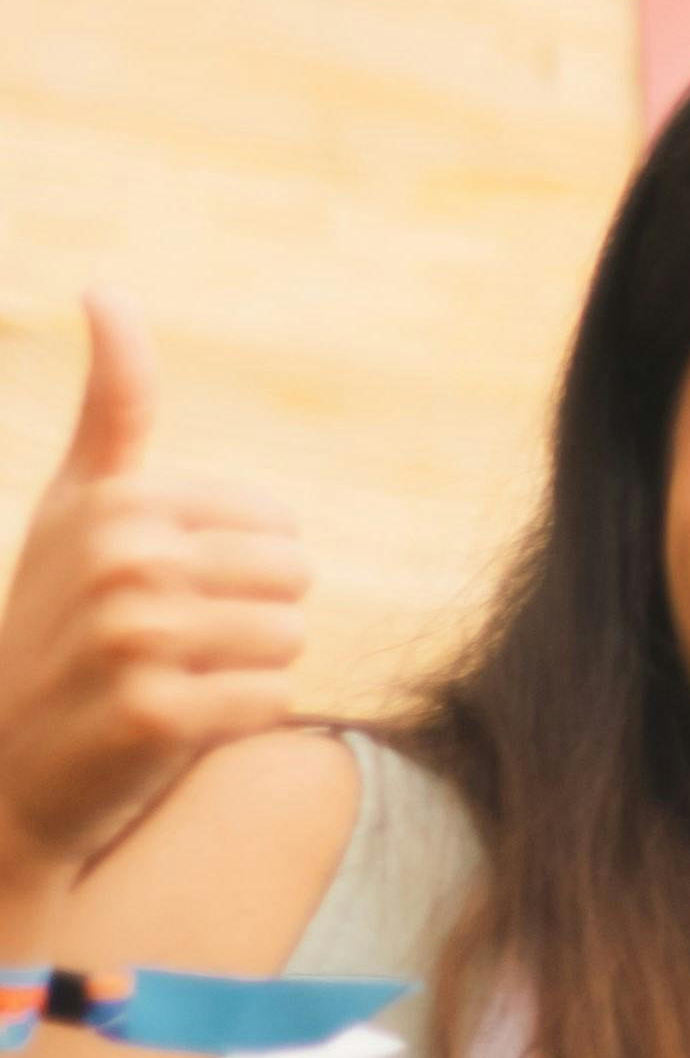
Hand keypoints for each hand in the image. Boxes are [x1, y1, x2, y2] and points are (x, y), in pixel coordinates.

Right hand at [0, 303, 310, 893]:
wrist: (6, 768)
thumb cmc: (59, 620)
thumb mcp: (75, 505)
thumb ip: (111, 402)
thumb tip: (104, 289)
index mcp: (116, 505)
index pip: (278, 524)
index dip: (238, 567)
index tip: (157, 593)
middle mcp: (120, 565)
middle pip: (293, 577)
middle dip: (249, 617)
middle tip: (169, 647)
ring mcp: (132, 643)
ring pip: (291, 638)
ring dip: (247, 670)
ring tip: (171, 681)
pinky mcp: (154, 720)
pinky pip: (273, 702)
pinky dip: (239, 720)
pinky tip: (174, 728)